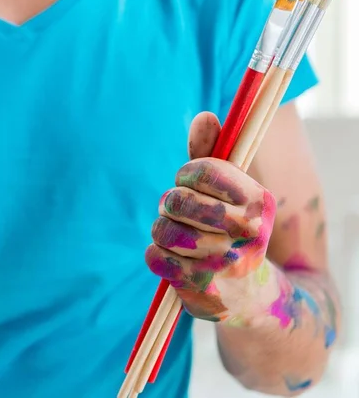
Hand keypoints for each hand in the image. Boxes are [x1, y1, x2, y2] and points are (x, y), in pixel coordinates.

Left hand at [145, 112, 276, 323]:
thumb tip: (204, 116)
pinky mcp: (201, 286)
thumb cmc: (231, 230)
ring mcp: (224, 262)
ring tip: (177, 237)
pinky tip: (174, 260)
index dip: (185, 176)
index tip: (190, 185)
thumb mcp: (230, 192)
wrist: (251, 295)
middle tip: (180, 214)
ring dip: (162, 230)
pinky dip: (156, 255)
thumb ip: (212, 154)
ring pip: (162, 229)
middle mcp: (247, 230)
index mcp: (257, 199)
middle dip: (170, 205)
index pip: (200, 171)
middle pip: (176, 200)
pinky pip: (154, 256)